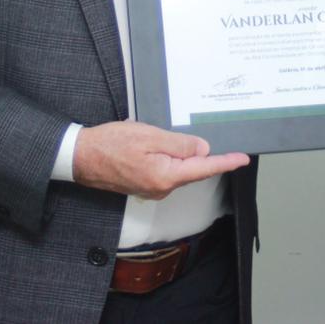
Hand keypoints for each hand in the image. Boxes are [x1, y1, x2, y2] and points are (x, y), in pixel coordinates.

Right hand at [73, 121, 248, 198]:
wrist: (80, 157)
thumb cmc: (111, 144)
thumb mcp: (149, 136)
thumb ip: (179, 144)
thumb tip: (202, 150)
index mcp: (166, 176)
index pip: (204, 168)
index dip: (225, 162)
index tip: (243, 159)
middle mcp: (162, 188)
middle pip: (192, 170)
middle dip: (205, 156)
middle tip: (217, 141)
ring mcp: (152, 189)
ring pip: (179, 170)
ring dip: (183, 155)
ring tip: (174, 137)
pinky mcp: (144, 184)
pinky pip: (167, 171)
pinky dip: (171, 159)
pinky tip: (164, 146)